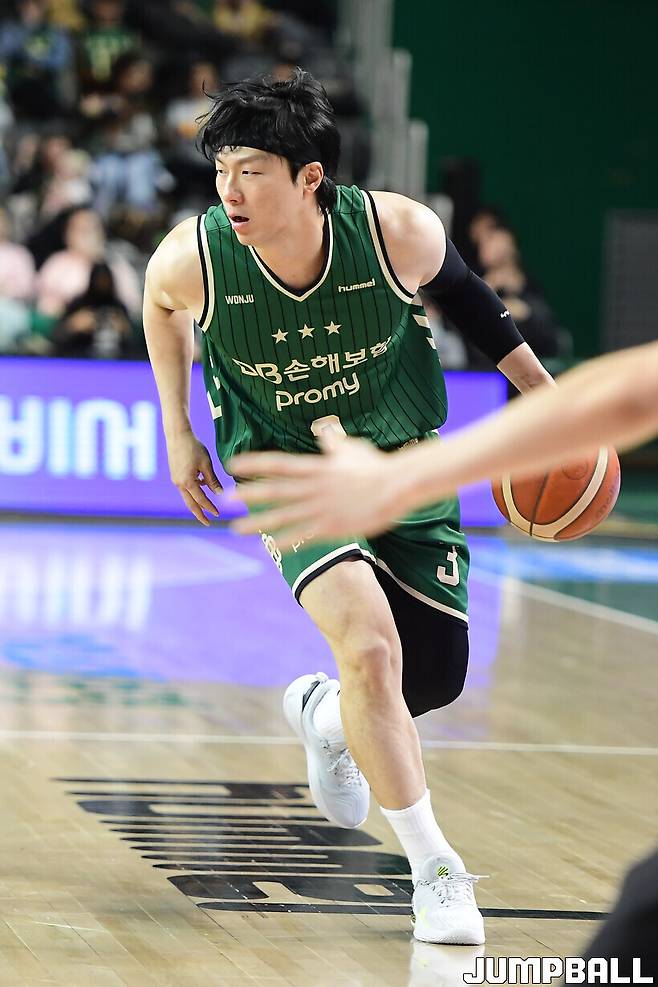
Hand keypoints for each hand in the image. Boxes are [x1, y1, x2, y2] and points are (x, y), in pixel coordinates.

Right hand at [166, 430, 221, 524]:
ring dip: (197, 502)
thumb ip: (212, 480)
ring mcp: (175, 480)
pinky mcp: (175, 475)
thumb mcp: (206, 464)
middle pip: (190, 504)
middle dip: (200, 514)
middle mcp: (179, 483)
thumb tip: (220, 494)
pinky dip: (194, 491)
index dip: (210, 508)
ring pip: (187, 497)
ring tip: (208, 507)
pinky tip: (203, 485)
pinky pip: (185, 488)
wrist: (177, 435)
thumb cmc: (194, 447)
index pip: (201, 500)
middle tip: (208, 523)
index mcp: (187, 482)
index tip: (218, 514)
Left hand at [228, 431, 406, 547]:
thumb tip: (324, 433)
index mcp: (317, 467)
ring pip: (283, 516)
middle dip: (248, 494)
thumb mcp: (352, 449)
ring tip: (237, 528)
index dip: (254, 464)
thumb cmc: (377, 466)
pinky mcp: (332, 526)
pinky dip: (287, 539)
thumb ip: (333, 444)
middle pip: (275, 491)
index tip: (234, 463)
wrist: (396, 486)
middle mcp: (314, 487)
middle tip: (225, 498)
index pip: (279, 464)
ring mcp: (321, 508)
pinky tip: (271, 544)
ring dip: (259, 522)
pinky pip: (304, 534)